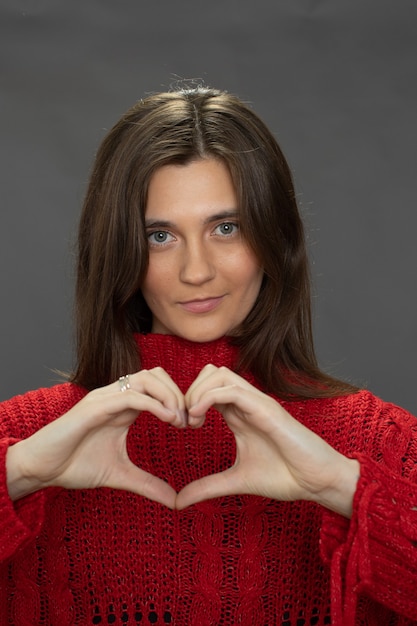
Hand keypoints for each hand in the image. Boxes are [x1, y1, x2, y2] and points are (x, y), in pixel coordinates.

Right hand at [6, 368, 185, 508]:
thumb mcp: (120, 475)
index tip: (192, 425)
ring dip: (168, 395)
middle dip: (178, 393)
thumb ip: (147, 484)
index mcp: (123, 406)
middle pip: (156, 374)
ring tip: (179, 420)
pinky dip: (153, 404)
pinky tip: (168, 420)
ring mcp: (105, 398)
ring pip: (146, 378)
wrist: (40, 468)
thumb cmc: (74, 465)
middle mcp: (115, 396)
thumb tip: (174, 501)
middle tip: (189, 421)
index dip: (179, 400)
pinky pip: (130, 395)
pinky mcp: (94, 407)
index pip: (158, 386)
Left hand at [176, 365, 358, 516]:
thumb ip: (207, 487)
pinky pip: (231, 390)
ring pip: (219, 374)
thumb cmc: (285, 476)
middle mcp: (247, 402)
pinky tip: (199, 419)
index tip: (180, 427)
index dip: (188, 401)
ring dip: (197, 392)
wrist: (318, 481)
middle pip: (210, 373)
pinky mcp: (266, 408)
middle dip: (189, 391)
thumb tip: (178, 502)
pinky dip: (208, 398)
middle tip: (183, 421)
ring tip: (191, 419)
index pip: (207, 389)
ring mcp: (257, 402)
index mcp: (239, 414)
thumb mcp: (235, 481)